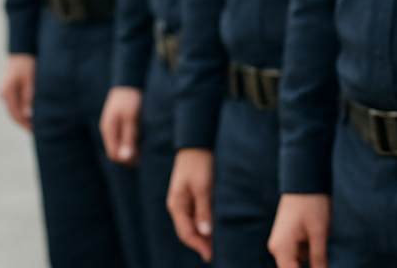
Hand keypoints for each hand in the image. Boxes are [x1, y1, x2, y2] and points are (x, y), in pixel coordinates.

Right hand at [0, 54, 34, 129]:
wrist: (22, 49)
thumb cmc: (27, 63)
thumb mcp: (30, 79)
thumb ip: (29, 96)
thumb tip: (28, 114)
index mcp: (7, 93)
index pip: (15, 115)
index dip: (25, 124)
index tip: (35, 131)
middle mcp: (4, 94)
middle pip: (14, 113)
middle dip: (24, 123)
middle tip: (37, 130)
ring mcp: (6, 91)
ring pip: (15, 108)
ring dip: (24, 116)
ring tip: (36, 123)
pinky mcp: (11, 87)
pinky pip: (16, 102)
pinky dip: (23, 108)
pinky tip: (32, 111)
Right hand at [100, 86, 142, 164]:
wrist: (130, 80)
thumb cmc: (131, 99)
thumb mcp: (131, 118)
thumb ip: (128, 137)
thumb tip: (125, 157)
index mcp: (109, 130)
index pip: (113, 154)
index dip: (126, 160)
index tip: (141, 161)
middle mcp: (109, 129)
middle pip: (116, 150)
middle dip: (128, 156)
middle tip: (145, 157)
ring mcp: (114, 124)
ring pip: (120, 143)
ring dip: (131, 148)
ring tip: (146, 149)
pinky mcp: (120, 120)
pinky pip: (124, 135)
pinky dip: (132, 140)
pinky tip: (144, 138)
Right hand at [168, 147, 214, 261]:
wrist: (198, 141)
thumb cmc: (200, 162)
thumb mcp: (203, 186)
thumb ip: (204, 208)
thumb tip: (205, 232)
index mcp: (177, 205)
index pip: (186, 233)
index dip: (199, 246)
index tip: (211, 255)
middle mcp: (179, 204)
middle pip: (189, 230)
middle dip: (202, 243)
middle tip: (218, 252)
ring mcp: (186, 198)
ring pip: (194, 222)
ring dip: (205, 233)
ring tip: (218, 242)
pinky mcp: (194, 192)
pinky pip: (198, 212)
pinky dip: (206, 221)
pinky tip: (216, 224)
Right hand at [268, 193, 330, 267]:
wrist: (304, 178)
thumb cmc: (312, 204)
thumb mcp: (319, 231)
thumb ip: (319, 257)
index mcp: (281, 249)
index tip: (322, 267)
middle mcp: (277, 248)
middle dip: (311, 265)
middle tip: (323, 255)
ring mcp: (281, 242)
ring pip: (298, 260)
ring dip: (312, 257)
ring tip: (321, 238)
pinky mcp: (287, 237)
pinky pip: (299, 250)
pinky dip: (310, 249)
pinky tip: (320, 236)